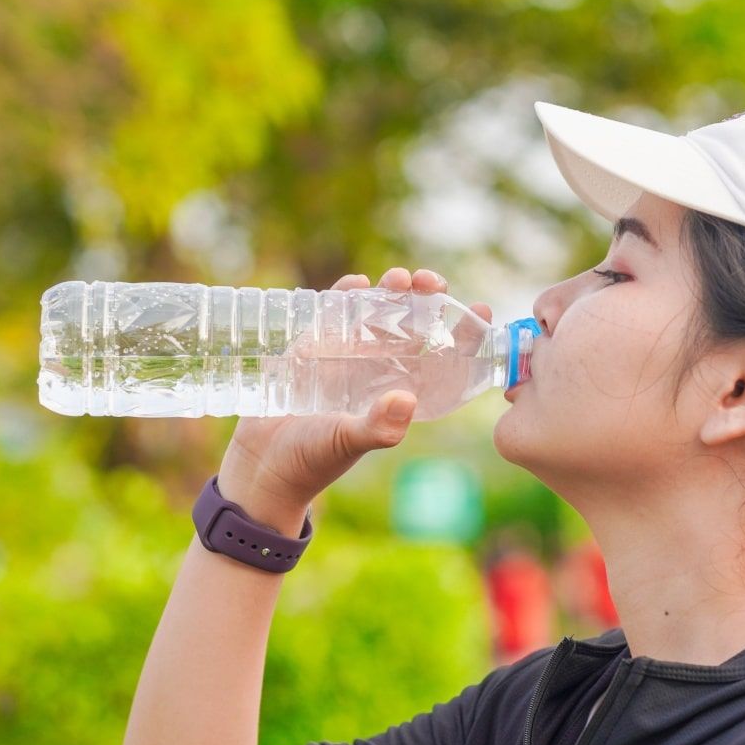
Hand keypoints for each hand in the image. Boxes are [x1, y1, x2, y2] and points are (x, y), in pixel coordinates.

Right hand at [216, 268, 492, 523]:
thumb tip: (405, 400)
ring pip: (379, 311)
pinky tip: (356, 285)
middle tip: (429, 283)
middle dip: (427, 297)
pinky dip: (347, 294)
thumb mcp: (348, 442)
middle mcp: (379, 370)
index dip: (463, 333)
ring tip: (399, 280)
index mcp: (400, 392)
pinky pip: (336, 311)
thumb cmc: (312, 460)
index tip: (481, 310)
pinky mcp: (314, 345)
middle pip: (414, 324)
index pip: (442, 358)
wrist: (263, 464)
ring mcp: (347, 355)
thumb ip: (377, 427)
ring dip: (392, 290)